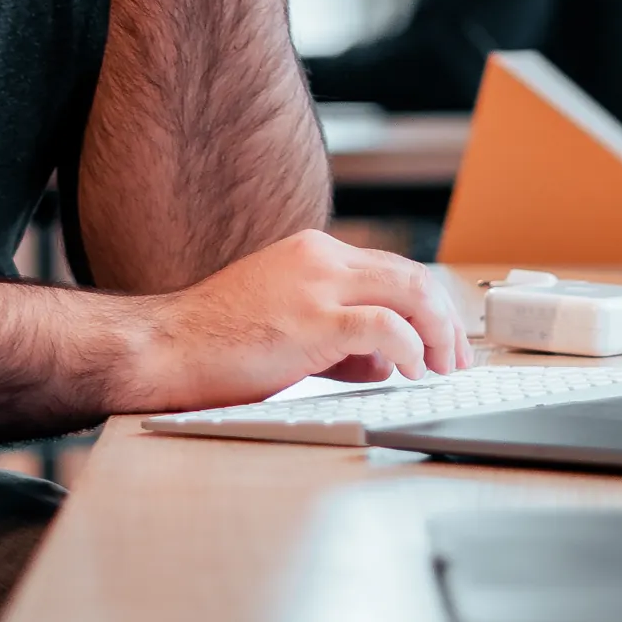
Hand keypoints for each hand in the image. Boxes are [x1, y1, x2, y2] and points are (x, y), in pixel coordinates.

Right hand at [119, 229, 472, 412]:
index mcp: (312, 252)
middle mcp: (320, 258)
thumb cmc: (214, 345)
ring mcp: (317, 285)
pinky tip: (412, 369)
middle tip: (457, 360)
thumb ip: (337, 336)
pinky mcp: (313, 320)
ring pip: (409, 292)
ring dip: (438, 333)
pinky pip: (386, 327)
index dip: (426, 306)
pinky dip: (412, 348)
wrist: (164, 349)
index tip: (441, 342)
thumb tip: (384, 359)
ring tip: (442, 368)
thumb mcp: (286, 326)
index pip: (391, 270)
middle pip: (411, 275)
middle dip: (444, 320)